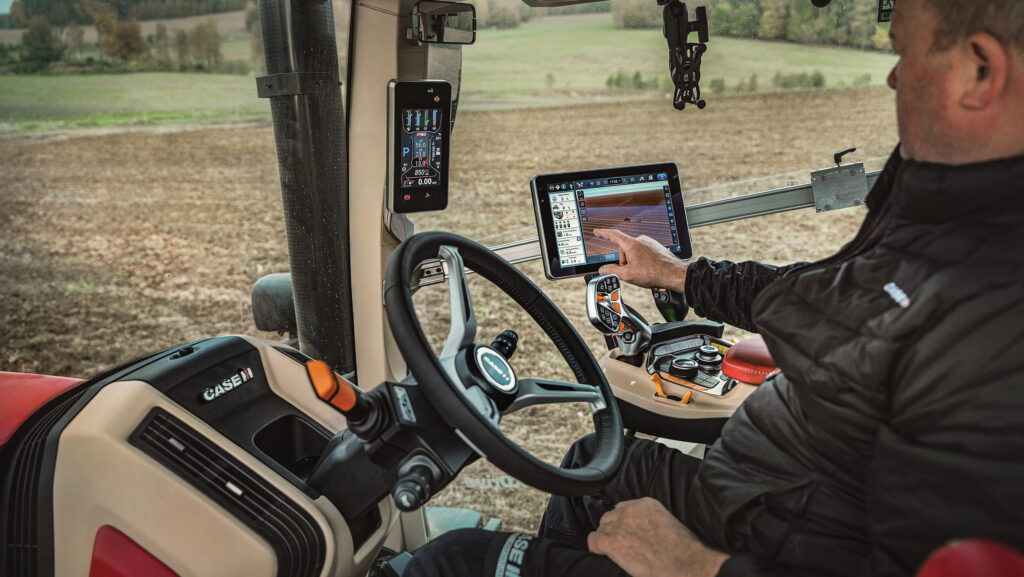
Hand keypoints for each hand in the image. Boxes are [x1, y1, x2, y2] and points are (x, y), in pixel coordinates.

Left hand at [588, 498, 727, 576]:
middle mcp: (630, 512)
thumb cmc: (683, 547)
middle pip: (610, 517)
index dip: (622, 520)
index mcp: (645, 504)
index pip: (623, 507)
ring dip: (605, 538)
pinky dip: (595, 547)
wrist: (682, 561)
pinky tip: (599, 551)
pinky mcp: (613, 543)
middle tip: (619, 541)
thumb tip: (650, 530)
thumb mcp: (670, 522)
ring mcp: (620, 527)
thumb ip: (653, 520)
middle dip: (612, 528)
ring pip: (602, 529)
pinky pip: (594, 541)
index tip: (625, 529)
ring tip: (612, 549)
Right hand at [594, 229, 687, 292]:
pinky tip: (647, 269)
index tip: (597, 231)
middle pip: (624, 248)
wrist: (674, 274)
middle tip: (629, 272)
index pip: (613, 235)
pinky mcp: (655, 247)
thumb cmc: (655, 273)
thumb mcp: (628, 275)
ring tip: (641, 272)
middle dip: (623, 260)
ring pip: (633, 251)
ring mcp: (649, 243)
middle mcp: (641, 240)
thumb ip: (612, 271)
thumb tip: (603, 269)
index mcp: (632, 244)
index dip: (603, 233)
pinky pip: (643, 252)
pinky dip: (641, 260)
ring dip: (632, 261)